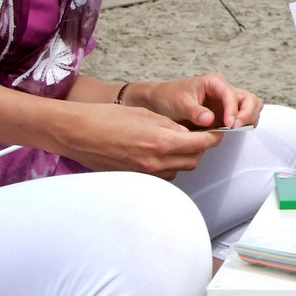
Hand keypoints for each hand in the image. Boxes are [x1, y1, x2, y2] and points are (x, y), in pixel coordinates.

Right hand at [58, 75, 262, 179]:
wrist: (77, 133)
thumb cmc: (108, 118)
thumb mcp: (146, 115)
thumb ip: (171, 126)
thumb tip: (189, 134)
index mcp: (161, 141)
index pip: (201, 144)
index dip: (214, 137)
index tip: (218, 132)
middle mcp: (156, 162)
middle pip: (194, 160)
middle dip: (200, 148)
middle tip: (200, 136)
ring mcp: (145, 174)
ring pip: (179, 169)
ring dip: (184, 158)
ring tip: (176, 144)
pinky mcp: (136, 180)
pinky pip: (162, 175)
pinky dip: (168, 165)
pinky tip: (159, 154)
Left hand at [138, 73, 263, 129]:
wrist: (160, 102)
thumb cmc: (169, 97)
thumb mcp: (179, 103)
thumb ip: (195, 111)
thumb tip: (210, 120)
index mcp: (214, 83)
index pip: (231, 95)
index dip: (233, 110)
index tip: (229, 124)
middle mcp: (224, 90)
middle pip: (249, 99)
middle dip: (247, 113)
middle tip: (235, 127)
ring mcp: (227, 103)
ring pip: (252, 106)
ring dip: (249, 118)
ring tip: (236, 129)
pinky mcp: (226, 114)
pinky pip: (244, 117)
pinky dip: (244, 123)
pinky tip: (233, 131)